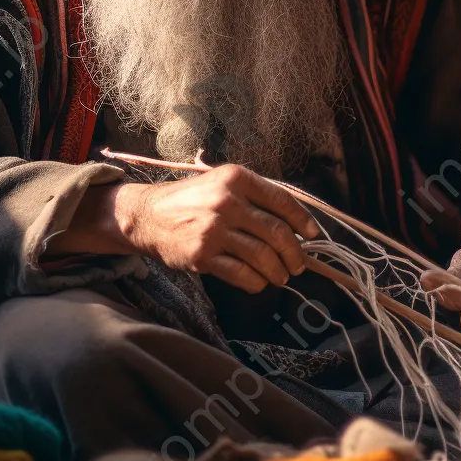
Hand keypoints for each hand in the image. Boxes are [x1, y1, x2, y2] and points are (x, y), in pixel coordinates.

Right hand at [63, 165, 319, 292]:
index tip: (313, 236)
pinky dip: (257, 282)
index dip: (303, 221)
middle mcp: (227, 201)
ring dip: (278, 271)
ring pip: (263, 256)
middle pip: (277, 232)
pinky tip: (259, 282)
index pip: (282, 201)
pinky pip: (242, 274)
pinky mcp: (202, 255)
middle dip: (295, 253)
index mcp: (237, 178)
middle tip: (299, 265)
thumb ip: (255, 197)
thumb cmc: (193, 200)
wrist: (148, 215)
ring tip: (281, 276)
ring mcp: (214, 229)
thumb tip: (295, 224)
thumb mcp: (223, 184)